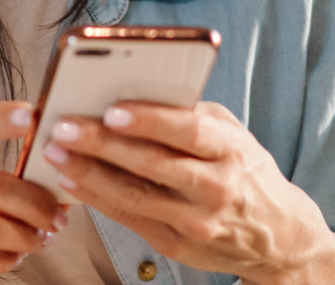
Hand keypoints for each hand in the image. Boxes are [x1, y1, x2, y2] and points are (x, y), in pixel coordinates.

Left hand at [40, 101, 334, 284]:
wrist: (278, 236)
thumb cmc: (246, 171)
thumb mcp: (233, 134)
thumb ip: (191, 114)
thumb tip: (135, 90)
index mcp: (232, 150)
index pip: (188, 131)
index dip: (149, 121)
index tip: (112, 110)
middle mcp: (217, 187)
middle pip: (152, 164)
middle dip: (102, 145)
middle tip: (63, 127)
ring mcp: (197, 221)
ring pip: (135, 196)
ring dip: (88, 173)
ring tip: (55, 152)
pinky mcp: (178, 245)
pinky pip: (129, 219)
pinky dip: (96, 199)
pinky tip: (70, 181)